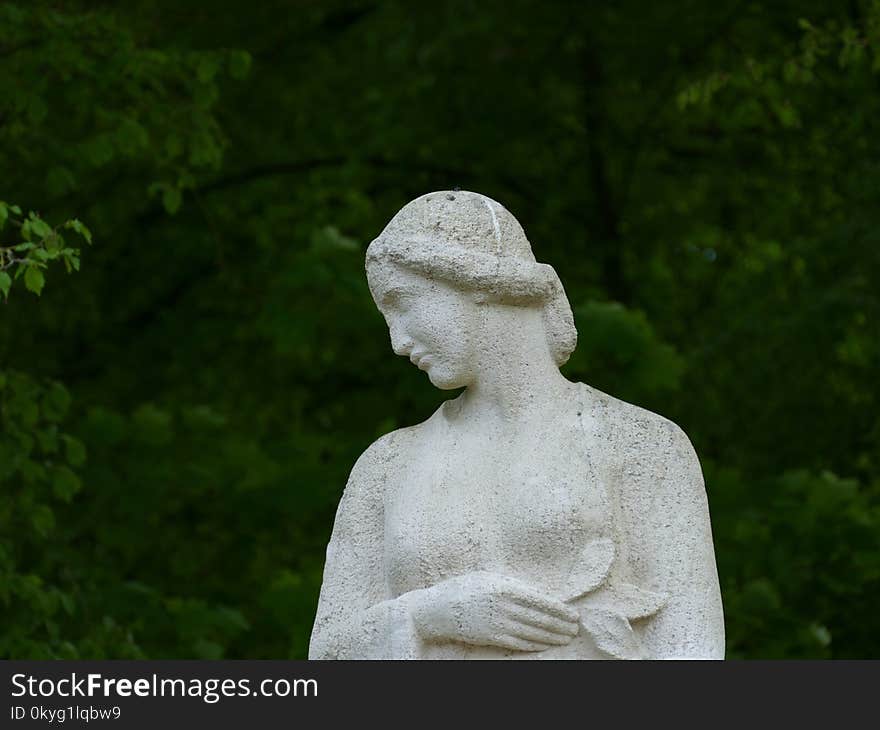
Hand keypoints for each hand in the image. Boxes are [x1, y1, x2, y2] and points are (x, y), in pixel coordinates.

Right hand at [407, 571, 579, 651]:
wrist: (437, 609)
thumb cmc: (464, 588)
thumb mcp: (488, 577)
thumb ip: (511, 584)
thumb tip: (537, 594)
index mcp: (504, 587)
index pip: (540, 600)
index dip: (560, 609)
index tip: (573, 614)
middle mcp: (503, 605)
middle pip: (540, 619)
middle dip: (561, 625)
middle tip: (575, 629)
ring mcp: (498, 623)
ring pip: (533, 633)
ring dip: (553, 637)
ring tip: (566, 638)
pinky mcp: (492, 638)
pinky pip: (519, 643)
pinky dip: (535, 645)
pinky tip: (546, 645)